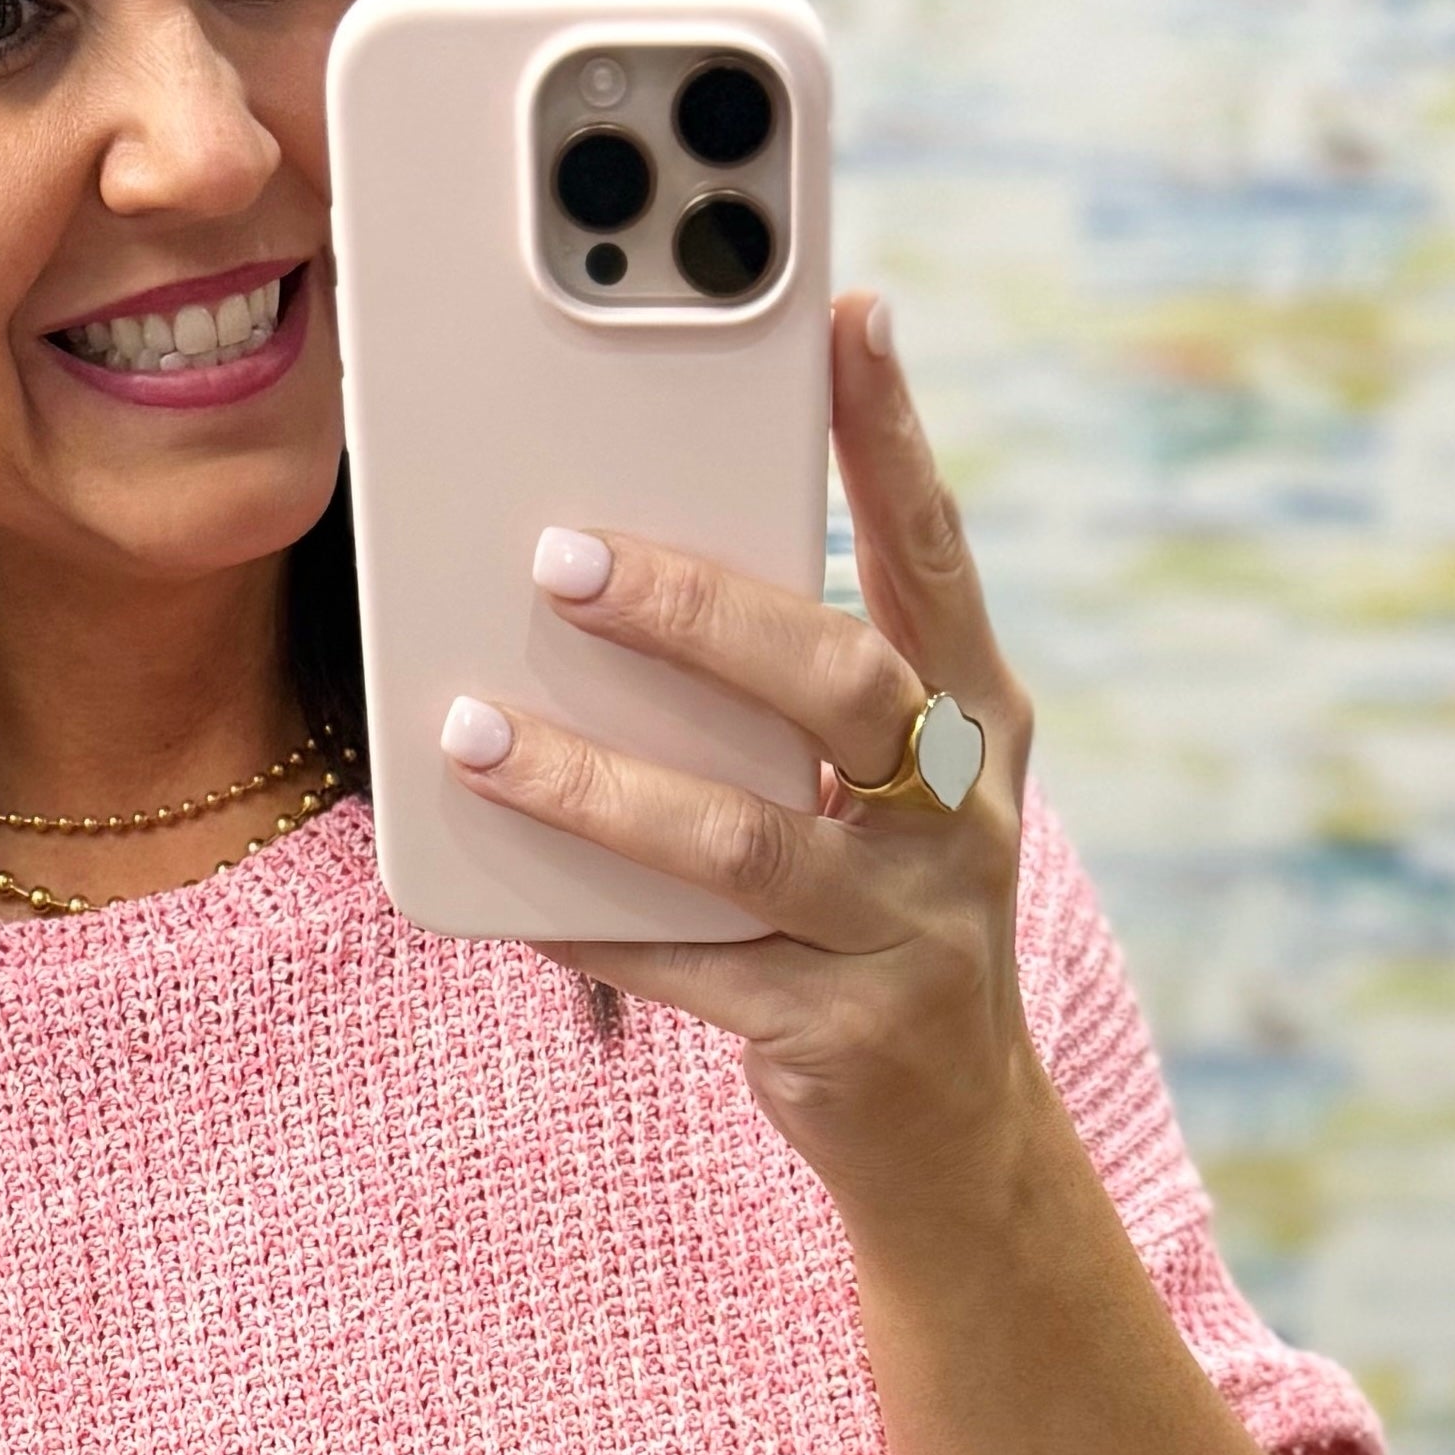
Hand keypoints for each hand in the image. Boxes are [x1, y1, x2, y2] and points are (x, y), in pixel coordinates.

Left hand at [441, 290, 1042, 1244]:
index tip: (844, 317)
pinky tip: (503, 895)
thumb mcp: (882, 791)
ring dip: (593, 781)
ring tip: (473, 736)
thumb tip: (628, 558)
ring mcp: (908, 931)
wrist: (955, 1137)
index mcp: (980, 721)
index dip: (892, 436)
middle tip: (562, 555)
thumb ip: (794, 693)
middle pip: (837, 680)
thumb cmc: (882, 913)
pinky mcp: (837, 1034)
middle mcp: (963, 814)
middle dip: (698, 610)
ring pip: (740, 836)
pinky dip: (587, 925)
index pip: (934, 554)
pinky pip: (684, 968)